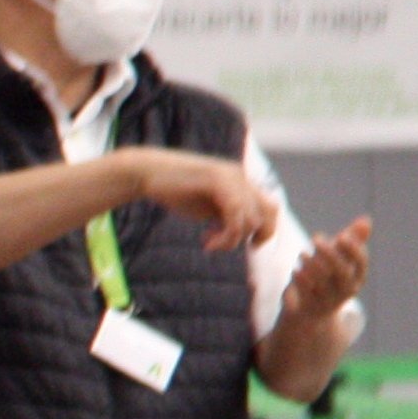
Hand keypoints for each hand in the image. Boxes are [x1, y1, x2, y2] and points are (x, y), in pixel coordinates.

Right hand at [119, 149, 280, 252]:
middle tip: (235, 245)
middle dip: (259, 235)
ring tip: (209, 244)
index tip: (246, 244)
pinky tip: (206, 241)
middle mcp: (240, 177)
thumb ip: (225, 215)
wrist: (146, 172)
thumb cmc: (172, 190)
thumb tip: (241, 234)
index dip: (264, 229)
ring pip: (251, 220)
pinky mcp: (218, 182)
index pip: (269, 207)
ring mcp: (231, 177)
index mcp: (240, 181)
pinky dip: (225, 237)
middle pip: (271, 212)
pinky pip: (235, 217)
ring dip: (232, 240)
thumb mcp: (206, 206)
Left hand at [281, 215, 373, 330]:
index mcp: (356, 278)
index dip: (353, 250)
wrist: (309, 315)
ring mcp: (326, 302)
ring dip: (312, 266)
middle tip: (316, 238)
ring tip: (302, 252)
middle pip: (342, 273)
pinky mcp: (307, 310)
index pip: (361, 264)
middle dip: (330, 254)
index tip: (342, 235)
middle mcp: (344, 292)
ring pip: (322, 284)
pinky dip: (301, 283)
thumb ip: (352, 240)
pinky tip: (296, 270)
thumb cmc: (327, 279)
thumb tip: (366, 219)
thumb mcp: (339, 259)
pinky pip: (305, 297)